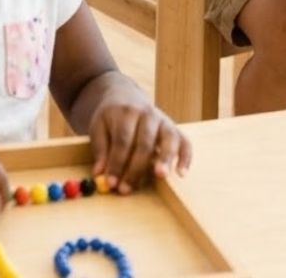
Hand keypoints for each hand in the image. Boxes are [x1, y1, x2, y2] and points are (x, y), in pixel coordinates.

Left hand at [86, 79, 191, 193]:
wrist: (126, 96)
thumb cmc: (112, 118)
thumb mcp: (99, 127)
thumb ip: (101, 150)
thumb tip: (99, 175)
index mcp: (125, 112)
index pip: (122, 139)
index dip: (116, 162)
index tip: (111, 182)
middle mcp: (147, 114)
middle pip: (144, 142)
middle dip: (136, 168)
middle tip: (127, 188)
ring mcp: (164, 120)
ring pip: (168, 139)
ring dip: (165, 158)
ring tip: (160, 175)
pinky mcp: (175, 129)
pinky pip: (185, 142)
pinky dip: (185, 157)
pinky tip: (181, 173)